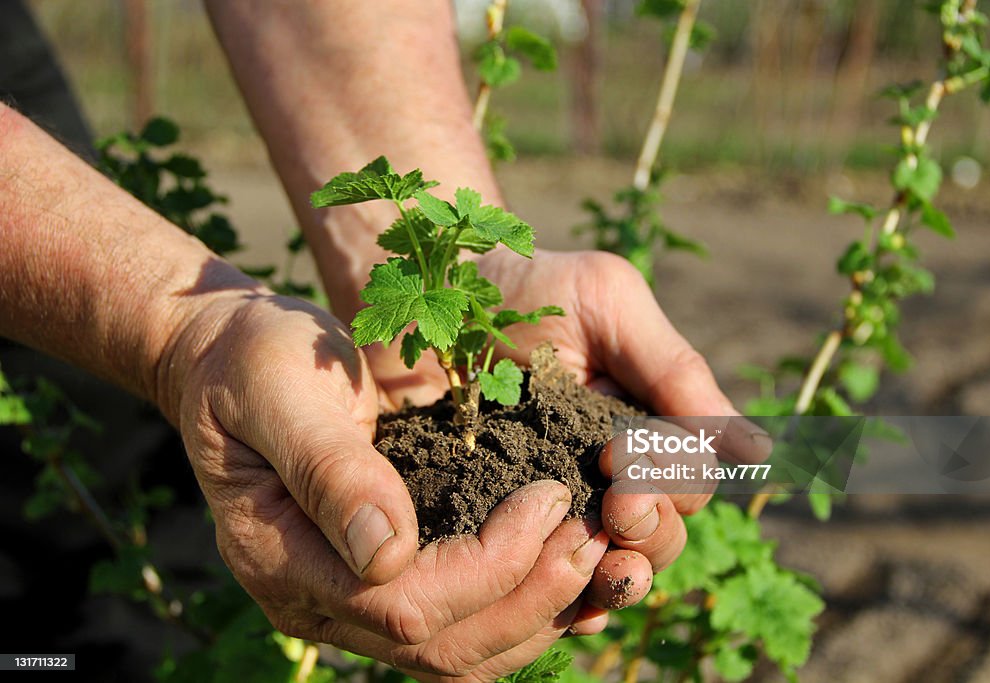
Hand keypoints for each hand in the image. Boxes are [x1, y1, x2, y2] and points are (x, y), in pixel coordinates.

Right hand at [160, 287, 609, 678]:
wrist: (234, 360)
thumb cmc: (254, 361)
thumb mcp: (281, 390)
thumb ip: (329, 468)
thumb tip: (387, 551)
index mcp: (280, 555)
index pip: (402, 601)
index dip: (488, 565)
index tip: (548, 500)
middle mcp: (313, 599)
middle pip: (438, 646)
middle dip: (528, 597)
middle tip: (594, 537)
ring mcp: (345, 601)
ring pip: (455, 654)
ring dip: (534, 616)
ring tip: (595, 557)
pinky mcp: (379, 582)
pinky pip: (456, 627)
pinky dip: (516, 609)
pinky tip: (562, 571)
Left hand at [362, 249, 770, 618]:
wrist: (425, 292)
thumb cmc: (523, 287)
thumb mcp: (607, 301)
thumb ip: (674, 369)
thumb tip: (757, 448)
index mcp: (642, 428)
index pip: (687, 484)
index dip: (670, 483)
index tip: (623, 457)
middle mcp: (604, 476)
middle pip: (658, 537)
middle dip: (650, 532)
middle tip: (616, 507)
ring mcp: (551, 507)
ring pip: (609, 570)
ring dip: (617, 578)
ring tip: (602, 568)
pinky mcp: (495, 527)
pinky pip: (543, 586)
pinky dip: (564, 604)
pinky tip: (564, 608)